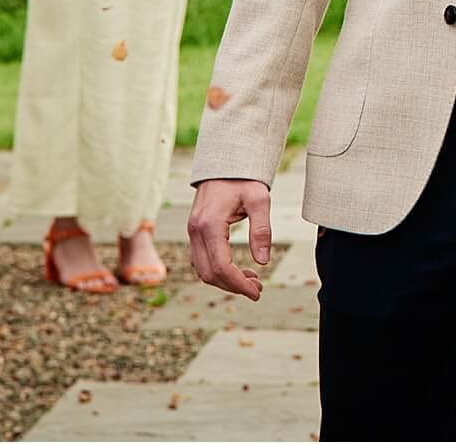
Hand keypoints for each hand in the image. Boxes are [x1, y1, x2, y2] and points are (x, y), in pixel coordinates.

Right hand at [187, 178, 272, 299]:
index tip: (257, 292)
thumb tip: (263, 262)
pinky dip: (218, 271)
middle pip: (209, 274)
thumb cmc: (243, 179)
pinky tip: (238, 270)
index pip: (221, 267)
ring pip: (202, 270)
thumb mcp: (259, 199)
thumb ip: (261, 230)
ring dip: (225, 281)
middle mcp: (196, 231)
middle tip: (258, 289)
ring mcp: (192, 232)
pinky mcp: (195, 232)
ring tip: (252, 281)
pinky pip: (201, 260)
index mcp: (209, 225)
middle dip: (233, 286)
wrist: (224, 163)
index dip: (239, 284)